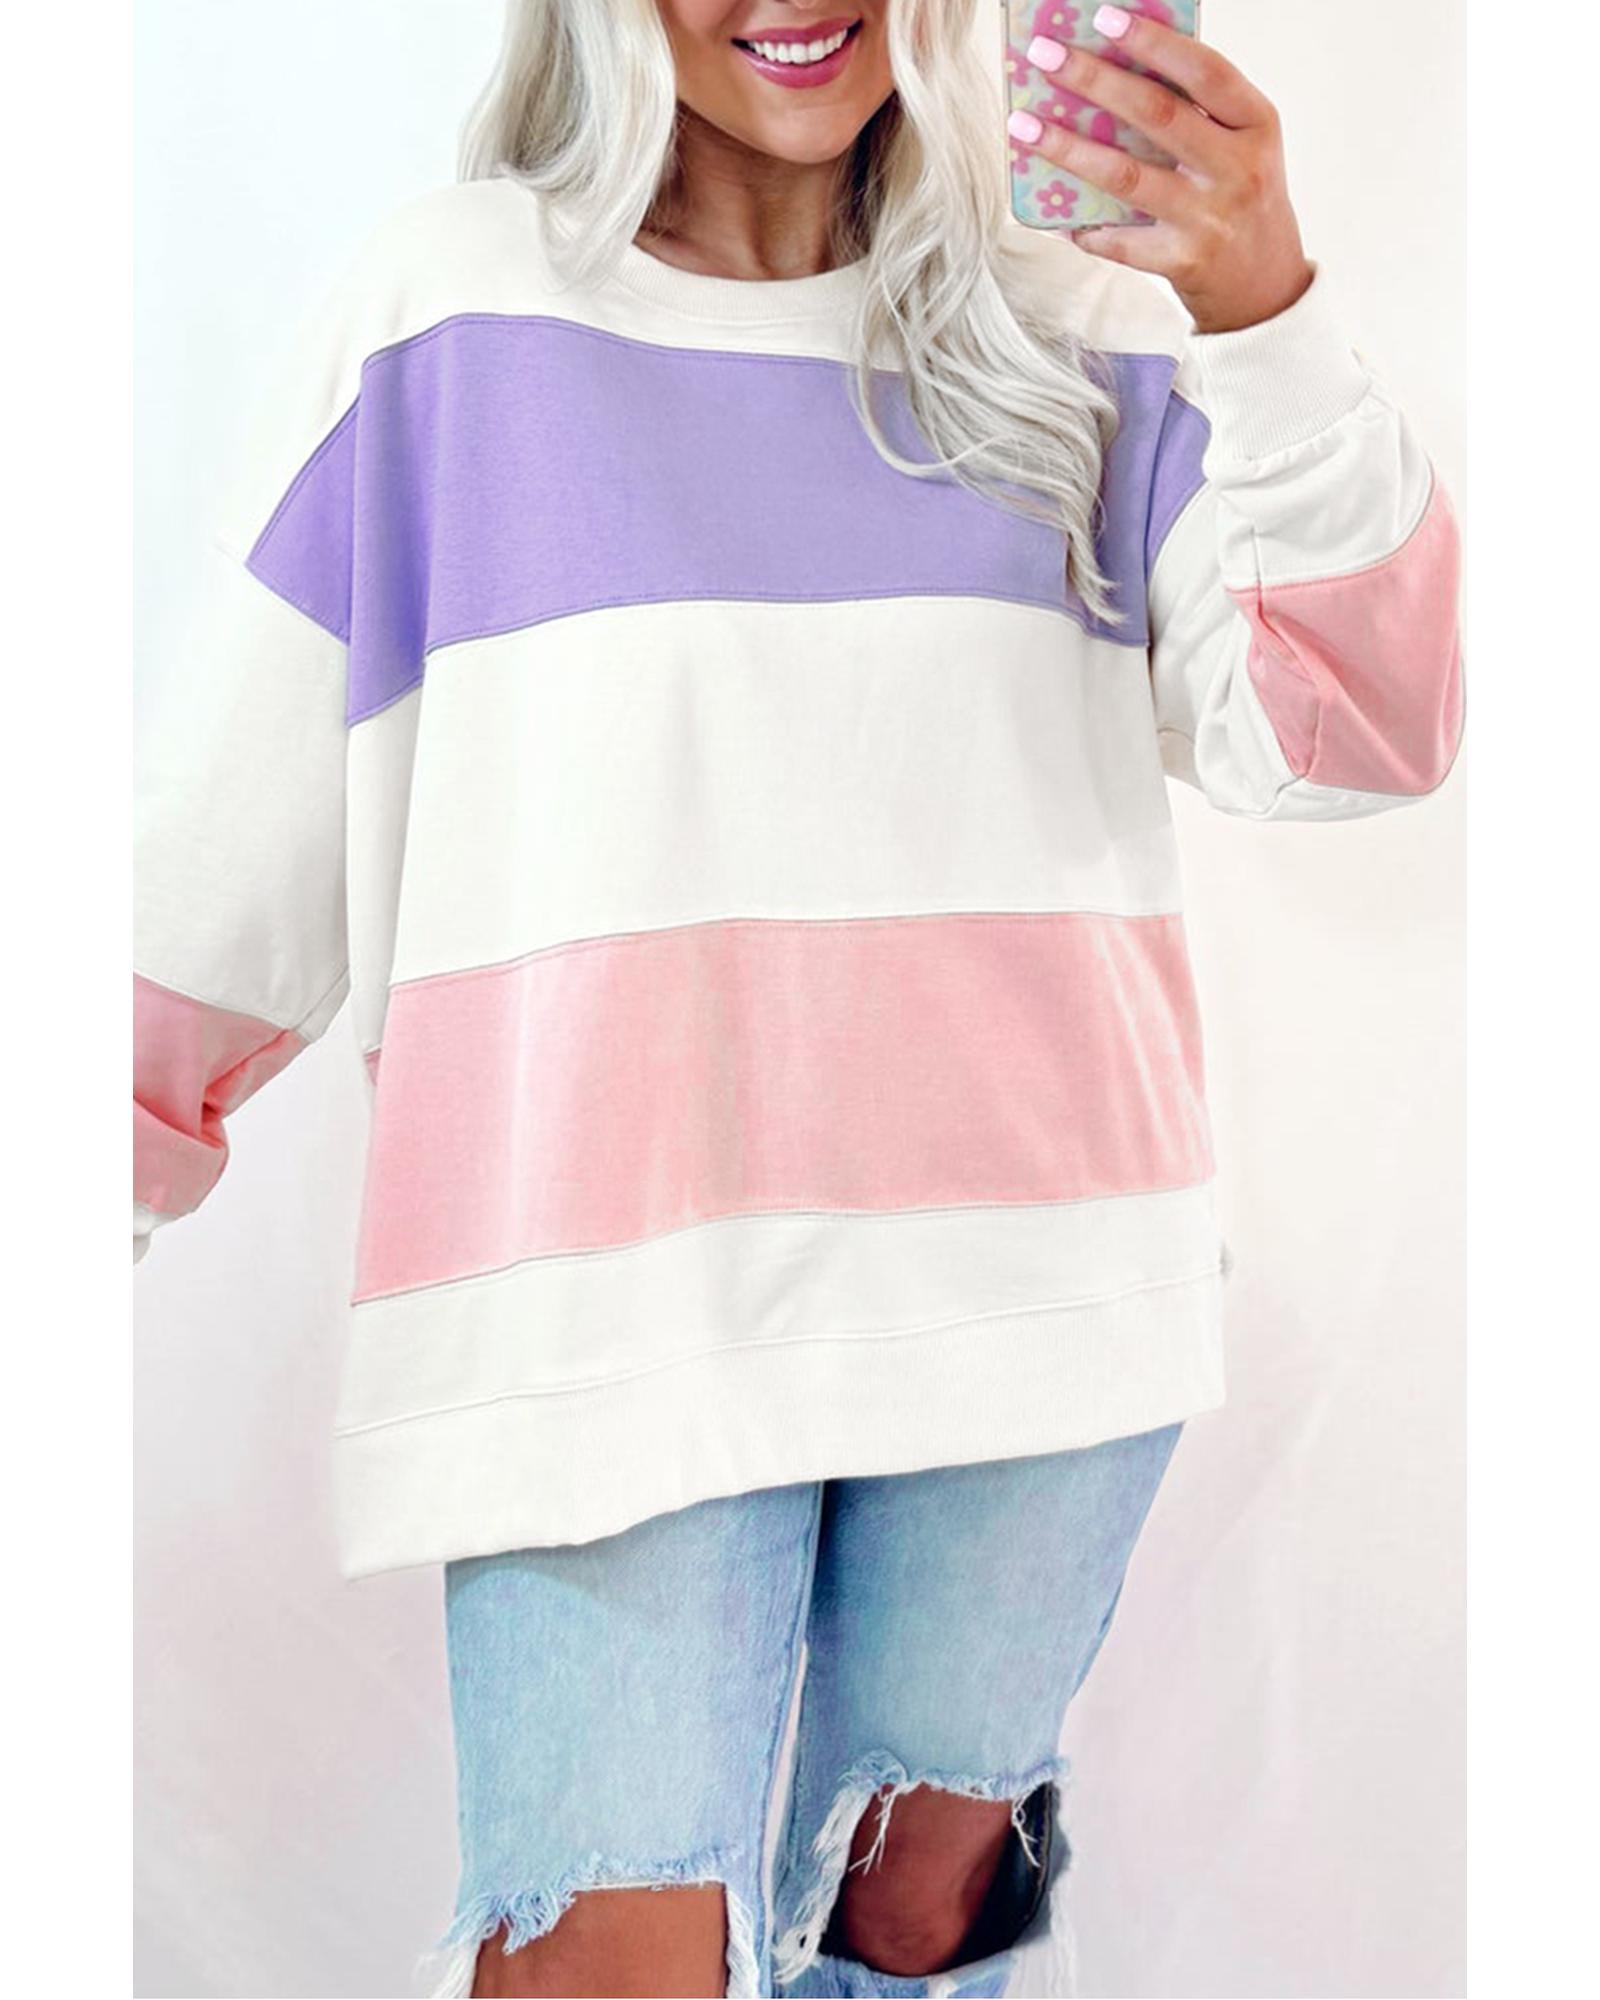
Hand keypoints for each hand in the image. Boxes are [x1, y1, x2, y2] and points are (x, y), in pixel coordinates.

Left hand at [1009, 4, 1312, 334]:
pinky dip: (1083, 226)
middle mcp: (1237, 169)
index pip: (1205, 72)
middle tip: (1044, 55)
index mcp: (1256, 124)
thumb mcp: (1240, 145)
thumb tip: (1112, 71)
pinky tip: (1052, 212)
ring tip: (1024, 126)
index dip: (1155, 42)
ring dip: (1069, 148)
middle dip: (1094, 80)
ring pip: (1127, 176)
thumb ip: (1197, 111)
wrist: (1267, 285)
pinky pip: (1119, 241)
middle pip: (1157, 115)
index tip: (1105, 18)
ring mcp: (1209, 218)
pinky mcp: (1183, 262)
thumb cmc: (1241, 199)